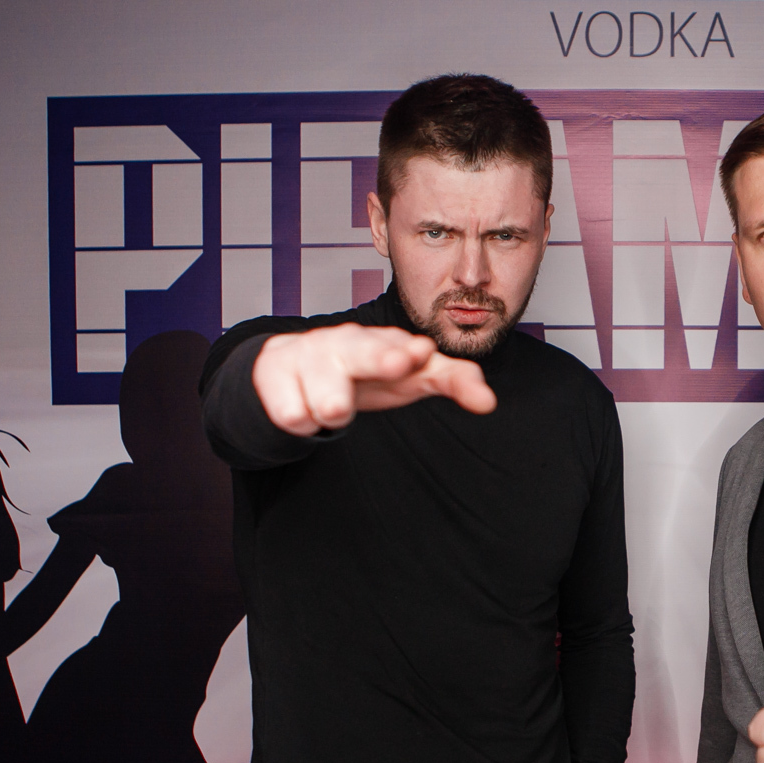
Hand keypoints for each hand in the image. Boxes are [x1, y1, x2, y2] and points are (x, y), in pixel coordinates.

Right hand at [252, 324, 496, 434]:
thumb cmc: (364, 373)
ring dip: (331, 410)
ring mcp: (310, 354)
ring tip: (329, 404)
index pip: (403, 349)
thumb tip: (489, 401)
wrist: (291, 367)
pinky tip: (299, 402)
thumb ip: (452, 382)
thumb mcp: (411, 378)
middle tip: (400, 364)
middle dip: (381, 357)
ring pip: (329, 402)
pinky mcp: (274, 372)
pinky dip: (299, 419)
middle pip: (365, 351)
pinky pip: (294, 415)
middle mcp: (349, 343)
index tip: (420, 354)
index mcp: (385, 343)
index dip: (409, 353)